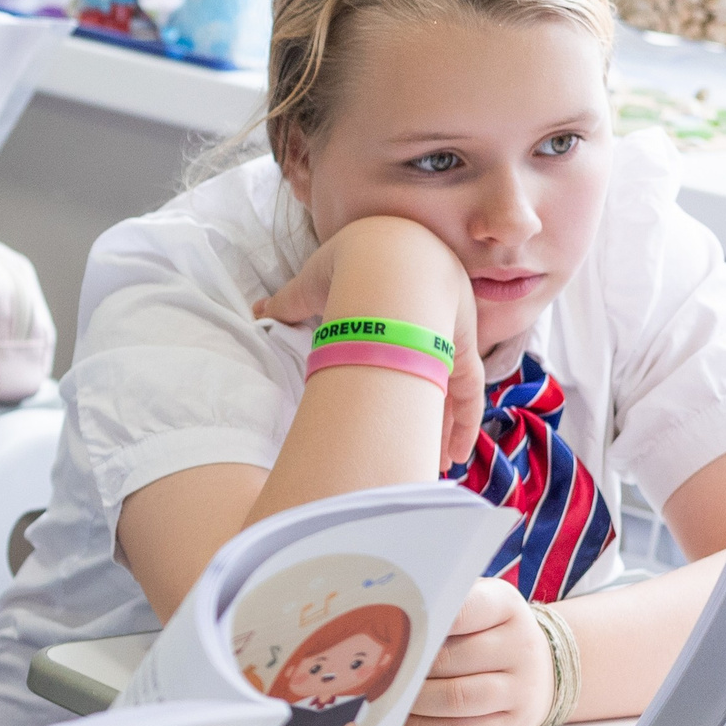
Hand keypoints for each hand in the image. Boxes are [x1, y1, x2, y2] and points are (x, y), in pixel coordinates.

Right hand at [255, 215, 484, 471]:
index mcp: (391, 292)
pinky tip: (454, 455)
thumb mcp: (307, 287)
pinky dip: (463, 423)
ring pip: (448, 387)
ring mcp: (448, 331)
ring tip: (434, 464)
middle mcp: (426, 312)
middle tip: (414, 445)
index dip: (385, 369)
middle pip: (424, 369)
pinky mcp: (462, 349)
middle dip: (421, 410)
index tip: (378, 399)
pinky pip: (468, 393)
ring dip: (442, 427)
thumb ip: (286, 303)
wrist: (384, 261)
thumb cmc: (345, 265)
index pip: (390, 337)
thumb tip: (257, 311)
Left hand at [404, 578, 551, 725]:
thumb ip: (443, 605)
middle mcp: (520, 646)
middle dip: (410, 667)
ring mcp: (522, 689)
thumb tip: (391, 610)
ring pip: (455, 699)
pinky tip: (410, 719)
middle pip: (450, 659)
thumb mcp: (478, 601)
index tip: (393, 632)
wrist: (542, 667)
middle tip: (382, 669)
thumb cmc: (491, 631)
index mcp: (506, 606)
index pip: (461, 611)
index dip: (423, 625)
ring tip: (394, 694)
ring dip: (415, 701)